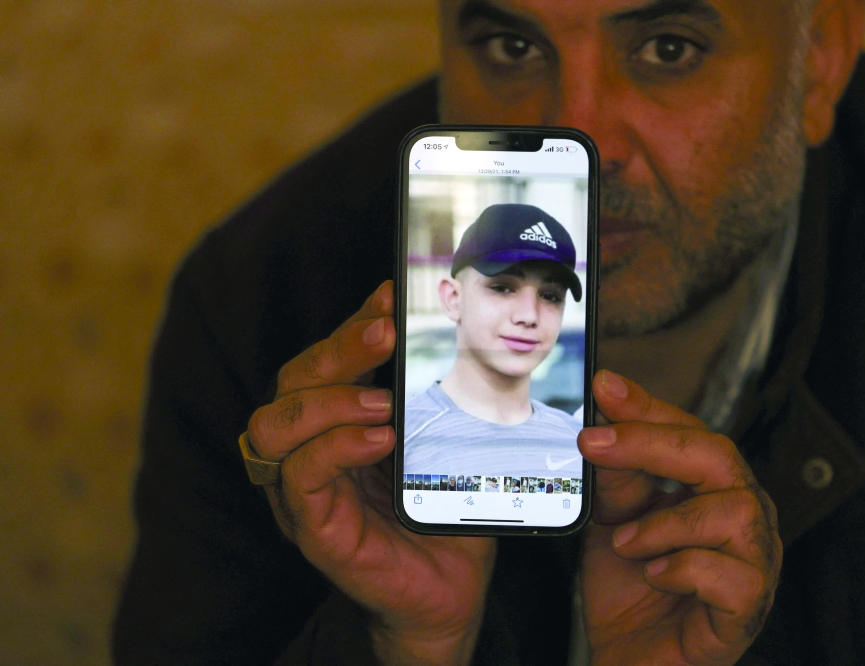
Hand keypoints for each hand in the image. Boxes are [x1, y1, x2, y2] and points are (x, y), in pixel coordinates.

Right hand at [246, 281, 495, 665]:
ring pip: (274, 424)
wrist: (449, 589)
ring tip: (385, 404)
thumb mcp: (436, 439)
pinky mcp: (313, 528)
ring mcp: (302, 491)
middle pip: (290, 381)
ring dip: (330, 400)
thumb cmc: (440, 510)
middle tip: (387, 333)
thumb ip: (425, 394)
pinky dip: (335, 446)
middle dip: (338, 348)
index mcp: (333, 423)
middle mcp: (307, 451)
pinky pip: (298, 476)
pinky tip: (380, 439)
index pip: (321, 359)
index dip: (349, 323)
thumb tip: (438, 331)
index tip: (389, 296)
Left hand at [577, 370, 781, 665]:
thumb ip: (616, 479)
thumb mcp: (614, 522)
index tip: (604, 387)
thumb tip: (601, 427)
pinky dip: (683, 568)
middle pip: (718, 456)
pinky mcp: (749, 607)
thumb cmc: (633, 589)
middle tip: (595, 444)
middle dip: (652, 443)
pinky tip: (655, 576)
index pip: (690, 432)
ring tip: (626, 543)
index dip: (648, 407)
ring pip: (732, 511)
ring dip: (666, 522)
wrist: (632, 659)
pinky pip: (731, 574)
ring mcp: (754, 561)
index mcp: (713, 488)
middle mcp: (743, 516)